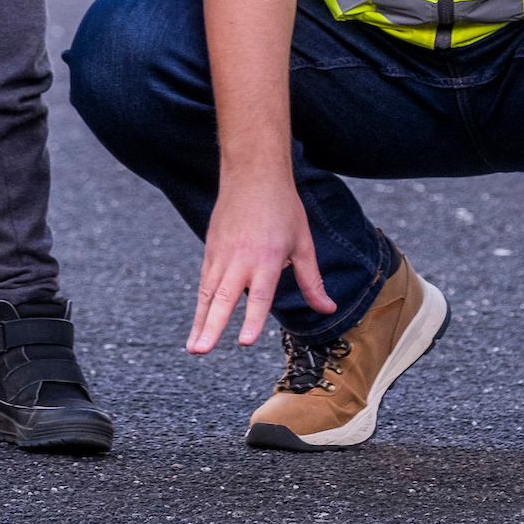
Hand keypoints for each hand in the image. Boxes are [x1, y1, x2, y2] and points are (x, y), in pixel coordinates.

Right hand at [188, 166, 334, 353]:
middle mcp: (241, 257)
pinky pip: (205, 280)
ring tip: (194, 348)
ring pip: (208, 292)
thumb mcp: (303, 243)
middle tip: (201, 351)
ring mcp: (222, 253)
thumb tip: (328, 308)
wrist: (254, 172)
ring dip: (200, 321)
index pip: (259, 295)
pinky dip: (201, 302)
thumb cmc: (283, 207)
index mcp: (267, 257)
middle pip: (223, 297)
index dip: (252, 319)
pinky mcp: (211, 247)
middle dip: (212, 326)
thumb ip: (311, 281)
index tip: (244, 342)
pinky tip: (199, 321)